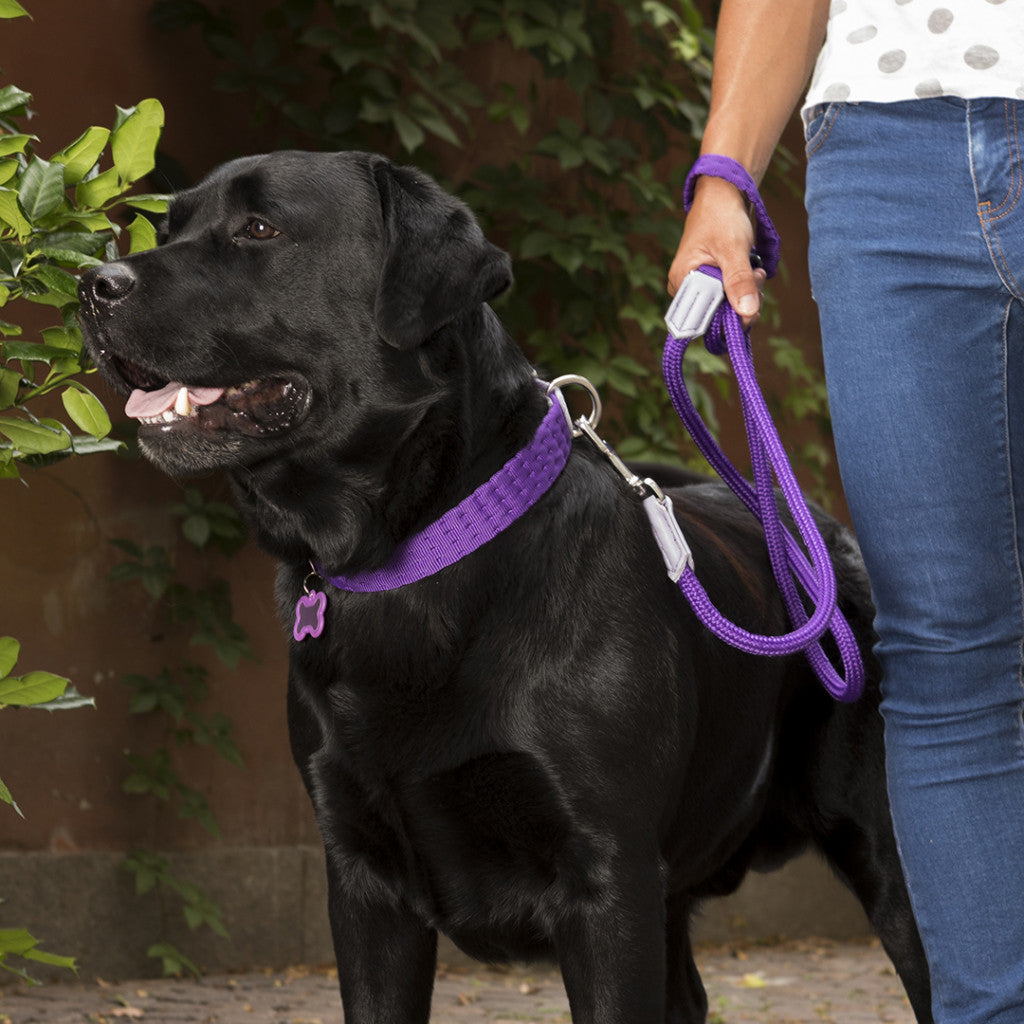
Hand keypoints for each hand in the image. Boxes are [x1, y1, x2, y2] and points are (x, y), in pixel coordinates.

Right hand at [667, 175, 766, 329]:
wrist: (724, 194)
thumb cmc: (721, 216)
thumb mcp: (733, 249)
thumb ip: (739, 281)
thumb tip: (747, 313)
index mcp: (682, 282)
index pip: (703, 319)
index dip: (728, 319)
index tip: (751, 307)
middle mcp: (687, 288)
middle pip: (717, 316)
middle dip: (742, 304)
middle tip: (756, 278)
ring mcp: (701, 285)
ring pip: (728, 307)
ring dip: (748, 294)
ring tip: (755, 270)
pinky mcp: (714, 281)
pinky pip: (732, 296)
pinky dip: (746, 288)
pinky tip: (752, 272)